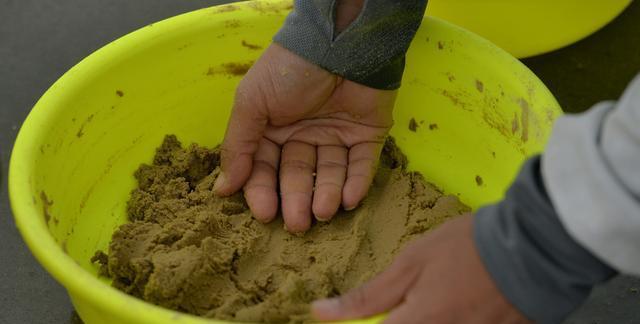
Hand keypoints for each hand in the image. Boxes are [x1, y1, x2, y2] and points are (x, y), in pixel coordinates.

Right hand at [214, 44, 395, 232]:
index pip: (265, 169)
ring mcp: (337, 136)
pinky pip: (362, 165)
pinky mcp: (368, 135)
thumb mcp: (252, 103)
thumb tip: (223, 189)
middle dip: (297, 200)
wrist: (338, 42)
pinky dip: (356, 183)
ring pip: (330, 174)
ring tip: (324, 210)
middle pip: (298, 176)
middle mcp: (304, 136)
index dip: (264, 191)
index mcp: (273, 129)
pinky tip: (348, 199)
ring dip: (326, 195)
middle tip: (298, 223)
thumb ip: (238, 146)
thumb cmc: (289, 70)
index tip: (265, 213)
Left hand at [311, 215, 530, 323]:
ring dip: (421, 318)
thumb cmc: (468, 249)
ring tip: (442, 292)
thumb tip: (321, 313)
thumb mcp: (411, 263)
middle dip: (399, 319)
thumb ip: (368, 297)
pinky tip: (456, 302)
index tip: (340, 318)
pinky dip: (451, 320)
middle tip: (414, 297)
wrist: (534, 248)